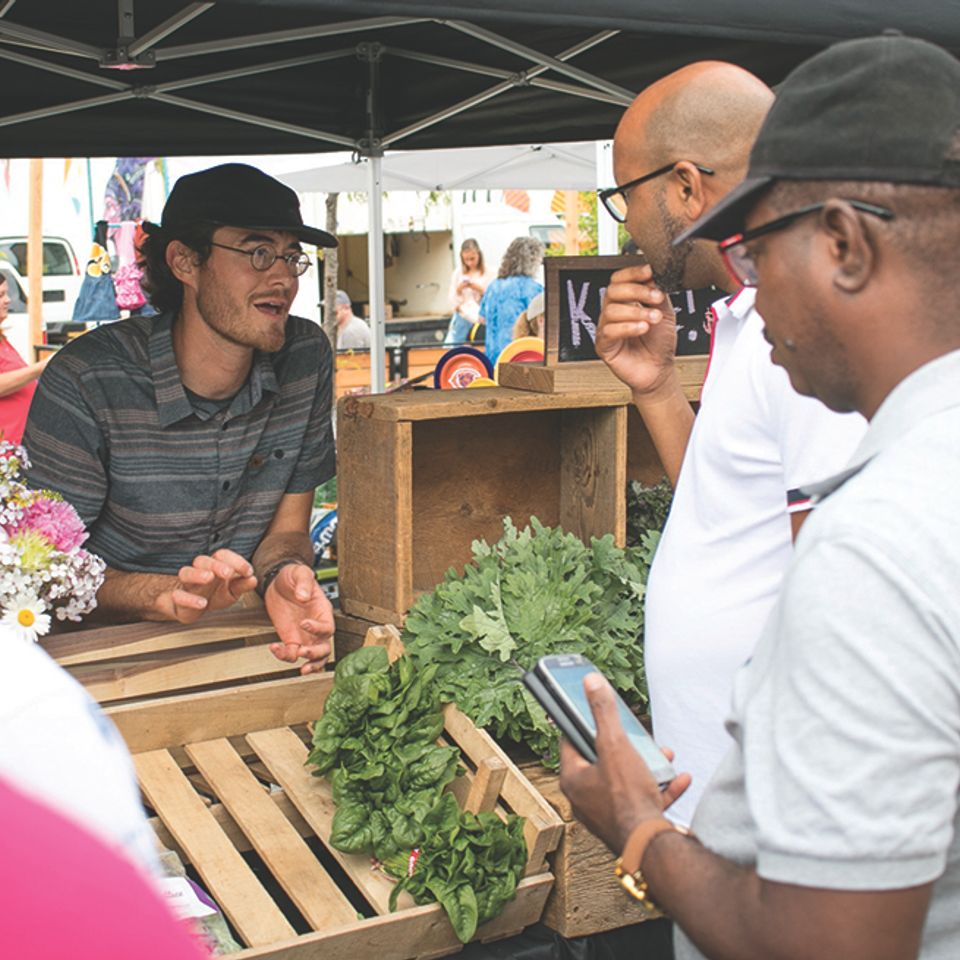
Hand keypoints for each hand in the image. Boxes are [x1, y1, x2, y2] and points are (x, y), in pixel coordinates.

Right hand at [157, 549, 257, 623]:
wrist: (192, 609)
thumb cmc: (214, 594)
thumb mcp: (231, 590)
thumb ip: (242, 585)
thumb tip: (254, 579)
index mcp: (214, 566)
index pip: (222, 555)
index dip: (236, 561)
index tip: (248, 572)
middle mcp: (199, 571)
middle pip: (203, 561)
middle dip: (216, 565)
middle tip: (228, 572)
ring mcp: (187, 585)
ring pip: (185, 573)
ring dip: (197, 574)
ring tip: (209, 577)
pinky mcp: (178, 600)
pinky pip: (178, 596)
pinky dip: (189, 599)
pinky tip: (202, 603)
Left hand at [264, 562, 333, 673]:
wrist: (277, 582)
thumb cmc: (293, 576)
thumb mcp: (300, 573)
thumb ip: (304, 583)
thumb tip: (303, 596)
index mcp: (322, 611)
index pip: (327, 626)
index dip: (318, 629)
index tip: (304, 623)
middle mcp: (316, 626)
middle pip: (325, 648)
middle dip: (315, 654)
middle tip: (303, 652)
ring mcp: (304, 635)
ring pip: (314, 657)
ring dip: (308, 664)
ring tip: (298, 665)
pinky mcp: (291, 639)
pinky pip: (291, 654)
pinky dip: (284, 656)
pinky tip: (275, 648)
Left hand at [559, 673, 690, 853]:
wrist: (652, 848)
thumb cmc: (627, 799)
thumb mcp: (615, 745)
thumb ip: (604, 712)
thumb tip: (590, 682)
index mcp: (573, 779)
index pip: (570, 740)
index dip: (582, 721)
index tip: (594, 708)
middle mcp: (586, 798)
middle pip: (602, 759)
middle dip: (624, 743)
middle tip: (636, 733)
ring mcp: (608, 813)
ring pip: (626, 779)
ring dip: (647, 763)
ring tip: (663, 752)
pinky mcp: (630, 824)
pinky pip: (645, 800)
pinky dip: (661, 787)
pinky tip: (679, 777)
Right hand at [596, 264, 678, 397]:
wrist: (659, 370)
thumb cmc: (660, 344)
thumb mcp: (665, 313)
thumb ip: (658, 294)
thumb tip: (654, 276)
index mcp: (626, 301)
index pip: (620, 279)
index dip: (632, 272)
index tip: (649, 272)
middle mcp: (613, 312)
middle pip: (613, 290)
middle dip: (637, 291)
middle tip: (656, 298)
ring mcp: (606, 328)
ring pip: (611, 310)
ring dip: (636, 312)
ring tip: (653, 319)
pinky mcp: (603, 346)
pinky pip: (609, 331)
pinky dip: (627, 327)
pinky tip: (642, 329)